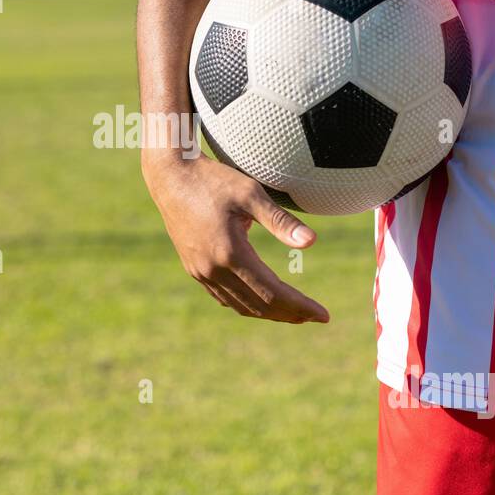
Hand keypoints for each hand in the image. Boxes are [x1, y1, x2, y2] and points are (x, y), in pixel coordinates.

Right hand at [143, 153, 329, 322]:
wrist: (171, 177)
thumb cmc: (213, 180)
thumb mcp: (250, 194)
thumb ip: (281, 221)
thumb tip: (312, 243)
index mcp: (230, 253)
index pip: (273, 293)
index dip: (300, 306)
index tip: (324, 315)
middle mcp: (213, 269)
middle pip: (259, 305)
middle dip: (290, 314)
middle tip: (315, 318)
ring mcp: (200, 271)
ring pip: (240, 305)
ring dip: (269, 312)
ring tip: (294, 314)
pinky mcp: (194, 268)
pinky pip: (223, 297)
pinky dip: (246, 304)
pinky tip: (260, 301)